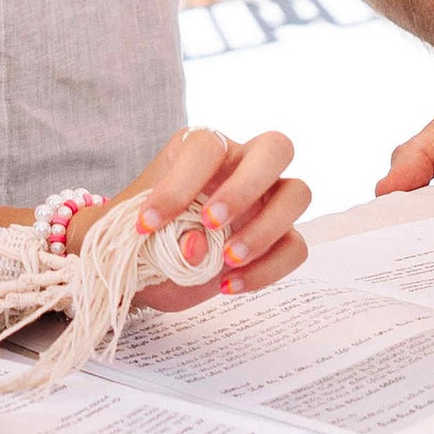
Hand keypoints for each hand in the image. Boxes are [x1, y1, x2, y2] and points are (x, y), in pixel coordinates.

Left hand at [111, 124, 308, 310]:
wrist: (148, 266)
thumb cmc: (142, 232)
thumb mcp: (135, 230)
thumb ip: (159, 234)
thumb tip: (197, 247)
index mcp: (201, 149)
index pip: (205, 148)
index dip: (178, 185)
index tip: (147, 224)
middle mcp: (243, 165)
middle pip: (276, 148)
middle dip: (245, 187)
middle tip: (210, 223)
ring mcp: (268, 200)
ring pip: (298, 194)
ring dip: (265, 229)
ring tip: (227, 260)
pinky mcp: (280, 238)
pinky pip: (295, 247)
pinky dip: (267, 269)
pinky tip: (228, 286)